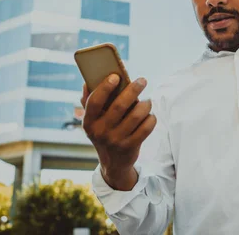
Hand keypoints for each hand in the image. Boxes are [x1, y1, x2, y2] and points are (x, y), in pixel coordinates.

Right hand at [81, 74, 156, 190]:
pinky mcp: (130, 147)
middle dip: (133, 90)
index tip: (116, 76)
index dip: (104, 87)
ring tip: (148, 101)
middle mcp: (100, 132)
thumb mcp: (94, 121)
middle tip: (142, 80)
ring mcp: (116, 141)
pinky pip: (146, 128)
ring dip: (145, 104)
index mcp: (89, 122)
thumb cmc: (104, 132)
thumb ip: (90, 101)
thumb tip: (87, 81)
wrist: (113, 163)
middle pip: (119, 106)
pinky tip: (150, 115)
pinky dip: (151, 118)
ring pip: (136, 116)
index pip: (94, 102)